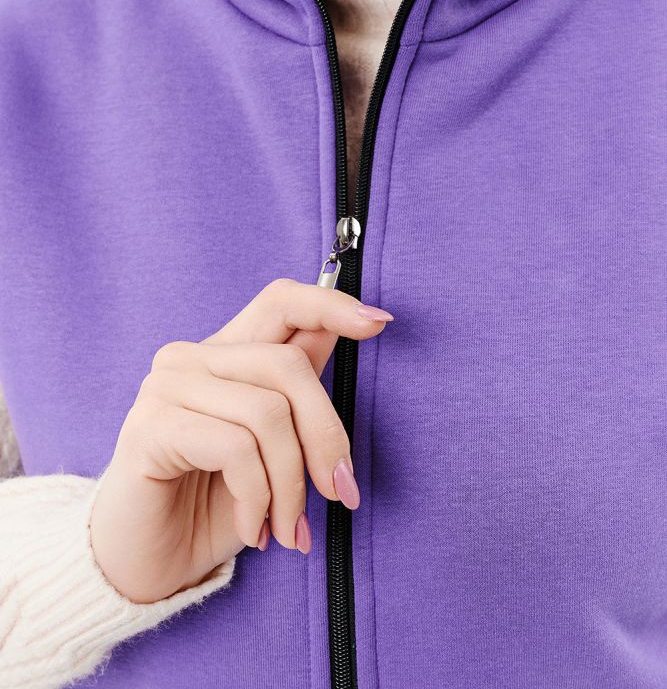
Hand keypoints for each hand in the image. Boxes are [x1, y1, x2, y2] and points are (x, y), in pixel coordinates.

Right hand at [89, 278, 393, 602]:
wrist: (150, 565)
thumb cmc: (216, 504)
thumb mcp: (274, 446)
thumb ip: (301, 389)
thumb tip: (359, 325)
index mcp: (225, 353)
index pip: (280, 301)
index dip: (330, 304)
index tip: (379, 323)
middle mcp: (191, 357)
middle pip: (288, 366)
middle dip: (327, 435)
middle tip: (341, 493)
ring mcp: (165, 387)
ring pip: (268, 413)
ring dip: (292, 485)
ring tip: (290, 529)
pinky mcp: (149, 427)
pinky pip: (236, 449)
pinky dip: (259, 498)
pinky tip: (253, 532)